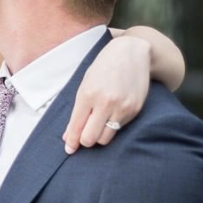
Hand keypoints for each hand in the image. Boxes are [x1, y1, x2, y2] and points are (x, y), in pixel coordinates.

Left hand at [63, 36, 151, 153]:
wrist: (132, 53)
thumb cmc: (103, 68)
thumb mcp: (85, 85)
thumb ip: (77, 111)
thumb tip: (68, 136)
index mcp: (88, 94)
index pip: (76, 127)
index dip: (71, 142)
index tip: (69, 149)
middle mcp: (105, 102)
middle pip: (90, 138)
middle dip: (84, 141)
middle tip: (83, 137)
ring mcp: (122, 107)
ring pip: (105, 138)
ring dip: (99, 136)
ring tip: (97, 126)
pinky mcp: (134, 110)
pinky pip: (120, 129)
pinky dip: (113, 127)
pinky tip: (111, 115)